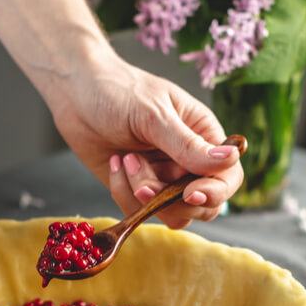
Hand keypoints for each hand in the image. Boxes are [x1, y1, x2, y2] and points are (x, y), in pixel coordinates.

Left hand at [45, 53, 241, 228]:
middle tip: (143, 182)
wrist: (75, 94)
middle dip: (172, 199)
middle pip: (204, 205)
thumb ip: (189, 144)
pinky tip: (114, 164)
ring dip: (145, 196)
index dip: (215, 191)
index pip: (228, 176)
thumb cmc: (118, 91)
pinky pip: (141, 212)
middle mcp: (189, 161)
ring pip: (172, 214)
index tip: (190, 193)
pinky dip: (124, 194)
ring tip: (126, 161)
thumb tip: (230, 158)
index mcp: (204, 136)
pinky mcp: (136, 191)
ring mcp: (163, 179)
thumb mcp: (154, 115)